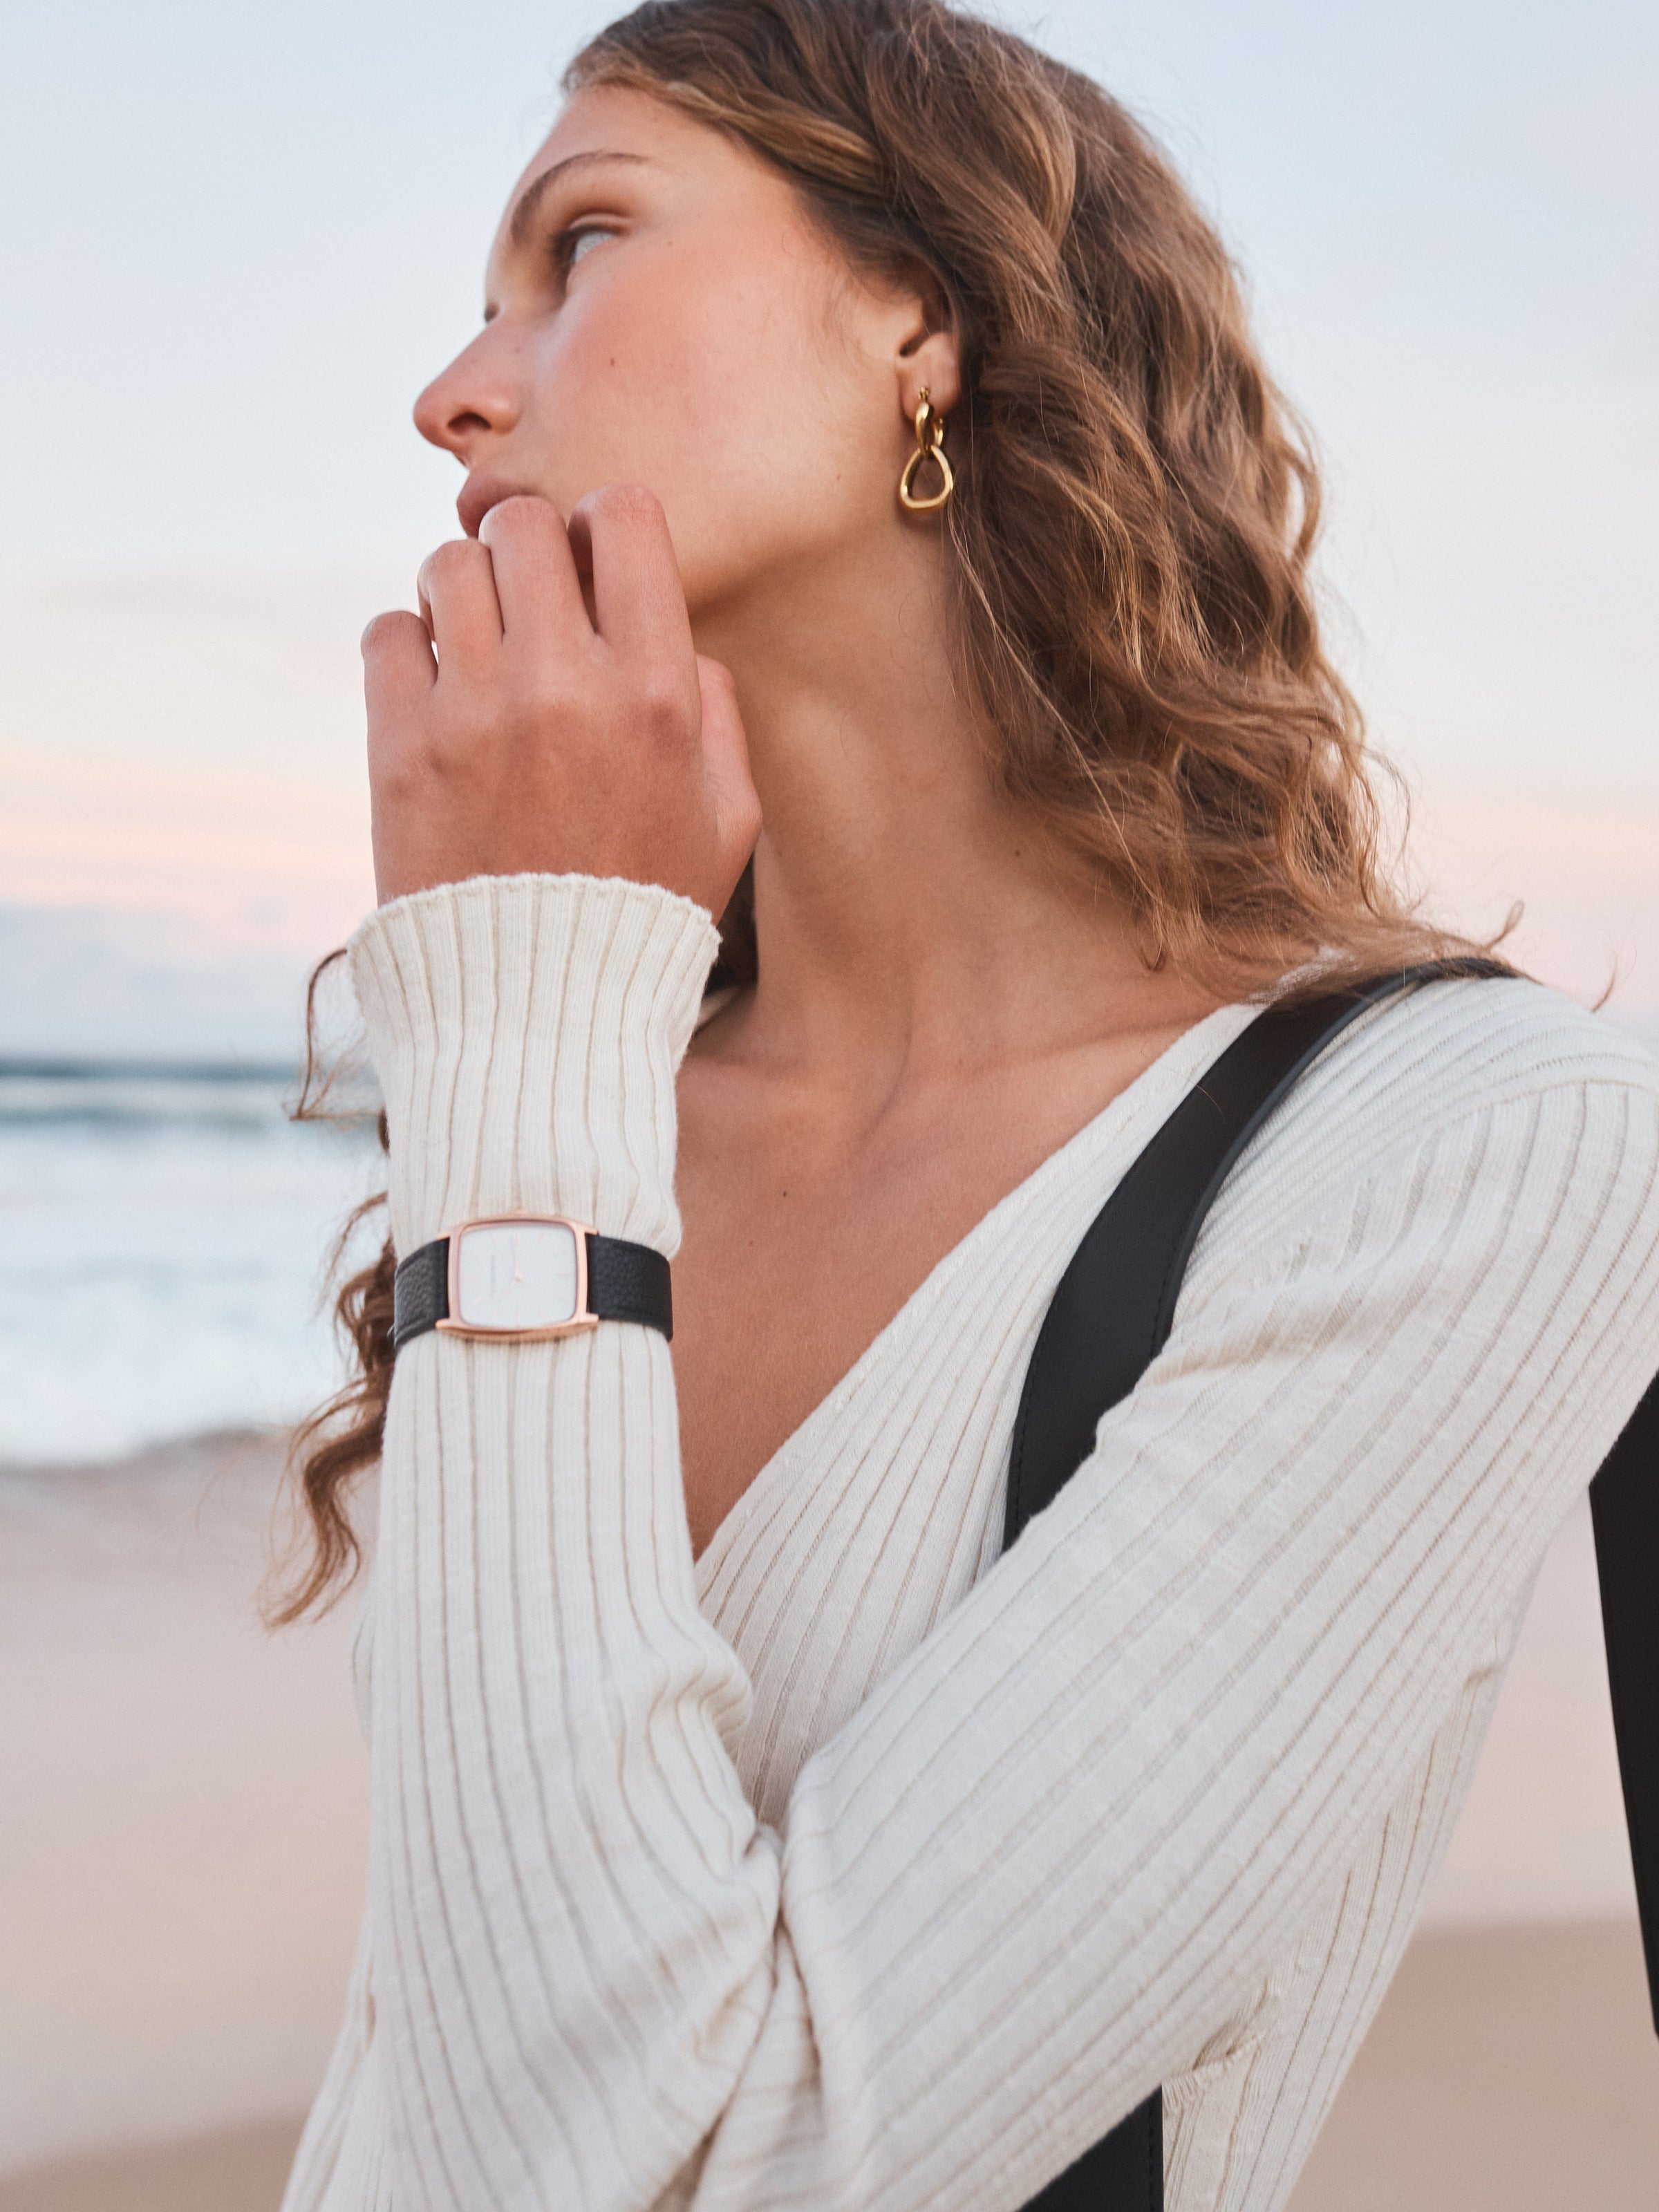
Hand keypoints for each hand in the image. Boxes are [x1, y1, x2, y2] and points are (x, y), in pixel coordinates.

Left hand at [362, 487, 759, 912]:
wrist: (540, 1010)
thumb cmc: (643, 910)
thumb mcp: (728, 821)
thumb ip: (717, 714)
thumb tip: (679, 643)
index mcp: (657, 694)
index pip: (623, 515)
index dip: (604, 526)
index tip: (594, 569)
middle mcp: (566, 687)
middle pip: (524, 525)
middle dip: (528, 549)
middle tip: (528, 603)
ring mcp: (475, 714)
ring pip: (448, 567)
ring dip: (465, 594)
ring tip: (479, 649)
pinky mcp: (401, 748)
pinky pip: (388, 631)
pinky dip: (408, 648)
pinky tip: (437, 693)